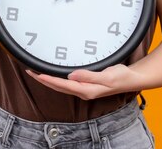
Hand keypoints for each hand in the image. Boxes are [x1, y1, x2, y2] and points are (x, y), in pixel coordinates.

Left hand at [25, 64, 144, 100]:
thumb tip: (71, 76)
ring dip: (48, 79)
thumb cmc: (121, 77)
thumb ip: (89, 76)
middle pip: (58, 86)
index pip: (62, 85)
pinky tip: (54, 75)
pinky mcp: (86, 85)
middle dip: (43, 80)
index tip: (36, 73)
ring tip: (37, 73)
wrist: (131, 79)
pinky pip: (67, 83)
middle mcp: (84, 91)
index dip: (48, 79)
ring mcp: (85, 89)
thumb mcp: (107, 76)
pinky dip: (57, 79)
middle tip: (30, 71)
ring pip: (61, 85)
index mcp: (87, 90)